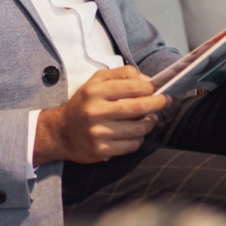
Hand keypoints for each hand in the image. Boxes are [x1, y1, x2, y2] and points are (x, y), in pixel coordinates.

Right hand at [33, 65, 169, 165]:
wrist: (60, 132)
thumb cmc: (83, 103)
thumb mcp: (96, 81)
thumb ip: (122, 74)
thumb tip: (147, 81)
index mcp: (94, 91)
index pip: (132, 87)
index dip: (150, 88)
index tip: (156, 89)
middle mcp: (95, 112)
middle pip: (138, 108)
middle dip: (157, 104)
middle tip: (165, 101)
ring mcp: (98, 133)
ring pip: (138, 129)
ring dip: (150, 123)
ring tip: (151, 118)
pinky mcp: (101, 150)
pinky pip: (131, 145)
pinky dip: (139, 138)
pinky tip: (137, 133)